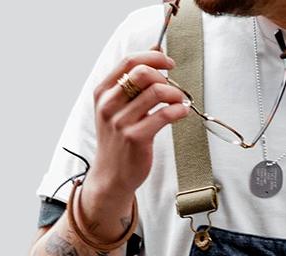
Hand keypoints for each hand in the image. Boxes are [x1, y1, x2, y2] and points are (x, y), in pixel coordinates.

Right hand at [87, 50, 190, 202]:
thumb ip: (132, 80)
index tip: (169, 62)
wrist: (111, 176)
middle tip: (174, 87)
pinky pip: (163, 115)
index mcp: (103, 93)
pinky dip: (178, 110)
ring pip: (155, 92)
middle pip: (142, 73)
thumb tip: (155, 49)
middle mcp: (109, 105)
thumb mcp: (117, 108)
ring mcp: (121, 122)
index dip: (153, 57)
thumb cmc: (117, 140)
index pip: (129, 61)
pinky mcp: (136, 138)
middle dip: (164, 76)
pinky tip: (182, 111)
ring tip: (181, 101)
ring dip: (175, 93)